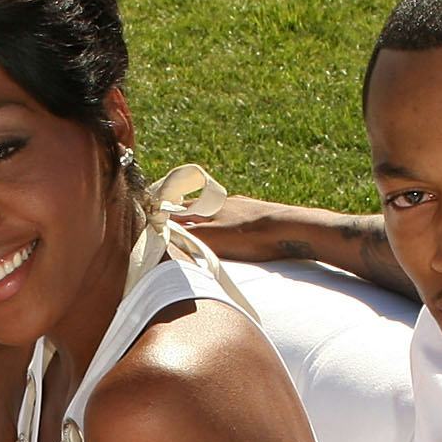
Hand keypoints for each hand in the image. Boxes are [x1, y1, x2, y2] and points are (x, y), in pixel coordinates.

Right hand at [172, 192, 299, 261]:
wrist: (288, 228)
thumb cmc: (249, 236)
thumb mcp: (211, 239)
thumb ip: (187, 234)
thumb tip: (162, 230)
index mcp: (207, 207)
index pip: (178, 209)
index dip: (165, 214)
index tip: (153, 217)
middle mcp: (223, 202)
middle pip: (196, 208)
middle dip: (184, 216)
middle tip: (173, 221)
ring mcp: (241, 206)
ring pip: (216, 211)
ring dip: (205, 218)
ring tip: (200, 227)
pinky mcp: (257, 212)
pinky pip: (234, 215)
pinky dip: (225, 221)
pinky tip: (231, 229)